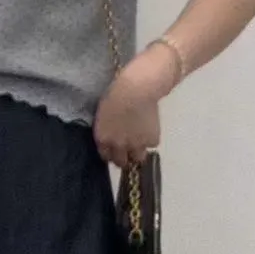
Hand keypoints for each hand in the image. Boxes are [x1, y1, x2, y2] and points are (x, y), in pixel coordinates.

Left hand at [93, 45, 174, 167]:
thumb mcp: (103, 113)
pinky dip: (151, 139)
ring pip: (138, 158)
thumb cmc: (116, 93)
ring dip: (138, 152)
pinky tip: (150, 129)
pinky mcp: (151, 140)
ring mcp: (135, 145)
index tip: (115, 149)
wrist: (136, 90)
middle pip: (121, 162)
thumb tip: (110, 133)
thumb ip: (105, 128)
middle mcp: (118, 146)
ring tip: (140, 141)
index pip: (106, 156)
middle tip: (128, 148)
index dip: (111, 153)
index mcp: (102, 139)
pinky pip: (152, 145)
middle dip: (124, 157)